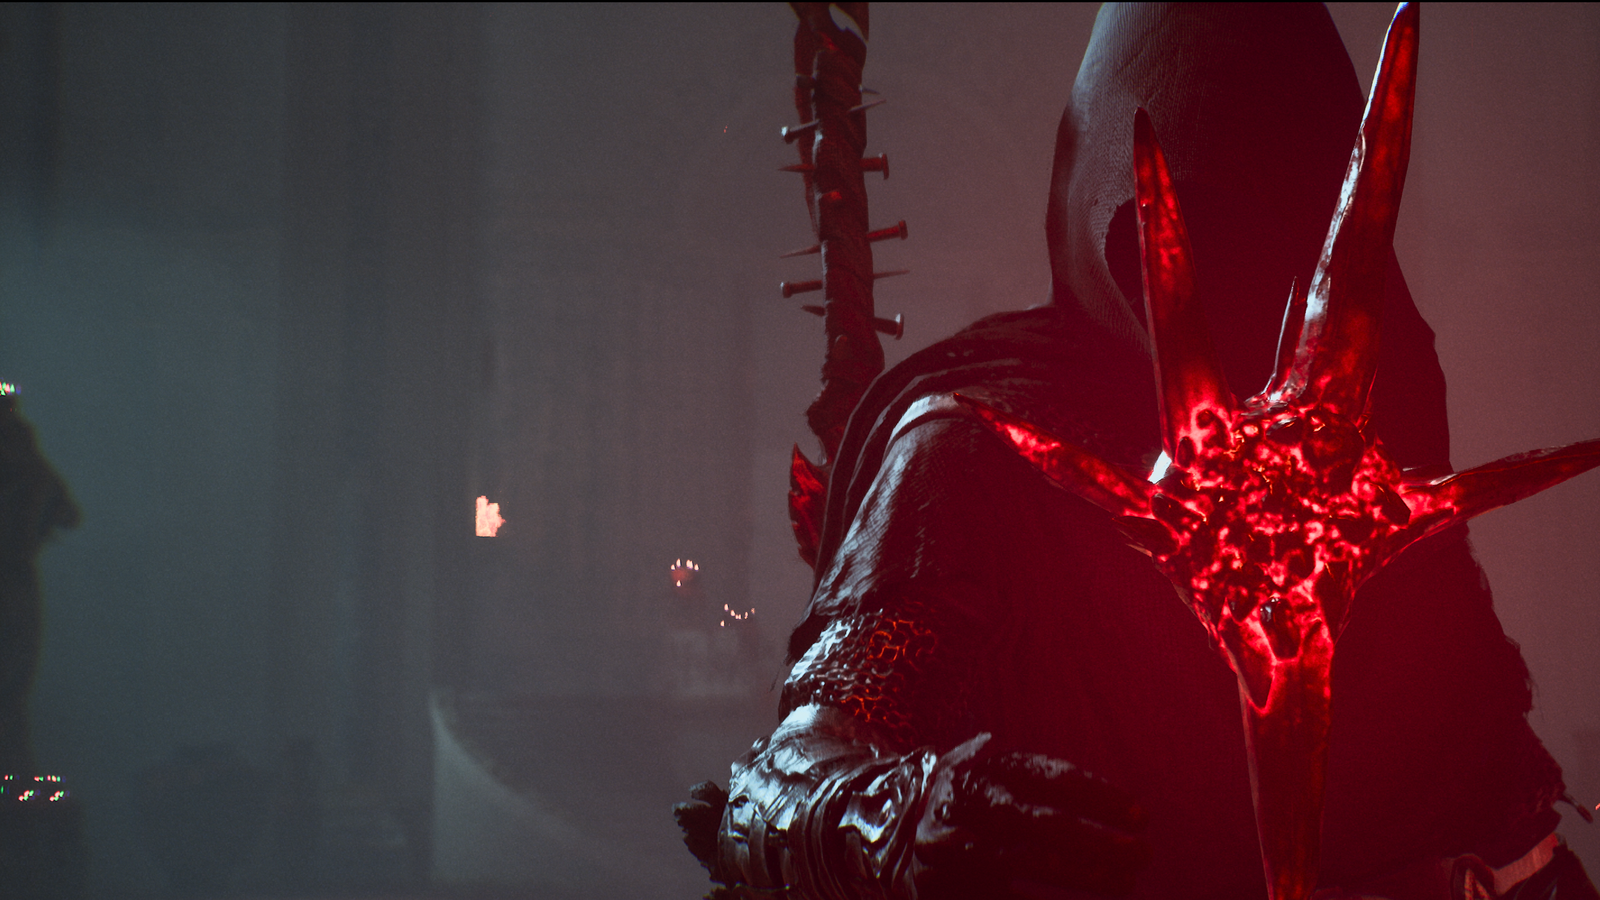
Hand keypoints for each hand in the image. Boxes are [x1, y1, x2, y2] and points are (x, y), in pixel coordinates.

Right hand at [908, 734, 1149, 898]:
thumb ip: (1036, 789)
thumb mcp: (989, 781)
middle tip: (1141, 855)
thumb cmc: (961, 807)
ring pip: (1014, 861)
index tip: (1141, 817)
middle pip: (1032, 820)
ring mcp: (943, 848)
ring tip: (1123, 885)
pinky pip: (997, 898)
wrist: (872, 827)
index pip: (1044, 777)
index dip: (1095, 795)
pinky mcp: (934, 888)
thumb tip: (1124, 813)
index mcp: (979, 771)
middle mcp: (958, 805)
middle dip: (1092, 839)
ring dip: (1075, 874)